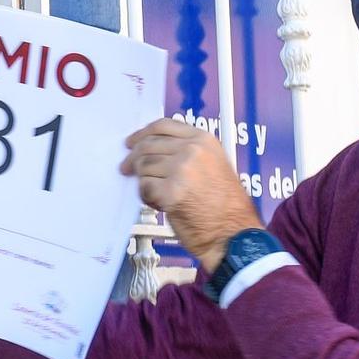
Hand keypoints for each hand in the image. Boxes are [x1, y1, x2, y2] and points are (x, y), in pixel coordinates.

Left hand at [121, 120, 259, 272]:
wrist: (233, 233)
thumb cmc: (226, 207)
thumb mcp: (215, 165)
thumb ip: (189, 153)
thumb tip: (157, 151)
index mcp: (204, 140)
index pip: (164, 126)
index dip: (143, 133)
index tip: (133, 142)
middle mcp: (192, 150)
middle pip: (149, 145)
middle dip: (133, 158)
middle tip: (126, 168)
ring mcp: (181, 170)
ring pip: (143, 166)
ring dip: (144, 181)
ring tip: (155, 193)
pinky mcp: (170, 192)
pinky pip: (144, 187)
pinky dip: (146, 196)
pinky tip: (158, 203)